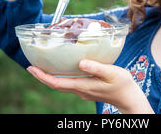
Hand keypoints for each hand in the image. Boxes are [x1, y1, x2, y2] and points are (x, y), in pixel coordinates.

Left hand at [27, 60, 153, 113]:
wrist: (129, 98)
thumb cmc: (122, 84)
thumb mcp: (111, 73)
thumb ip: (96, 67)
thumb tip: (81, 62)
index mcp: (83, 86)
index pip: (57, 83)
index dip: (43, 77)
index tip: (32, 68)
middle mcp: (80, 90)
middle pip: (55, 85)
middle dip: (42, 76)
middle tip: (31, 65)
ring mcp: (83, 90)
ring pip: (61, 84)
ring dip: (49, 76)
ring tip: (42, 65)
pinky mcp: (87, 88)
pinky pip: (68, 83)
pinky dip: (60, 76)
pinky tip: (60, 68)